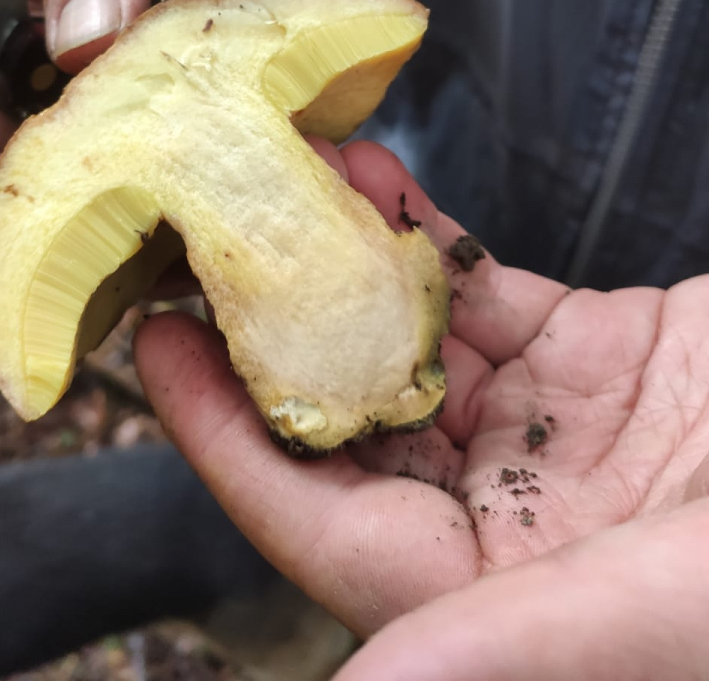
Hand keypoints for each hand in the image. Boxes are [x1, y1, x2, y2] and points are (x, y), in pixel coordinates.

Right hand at [0, 0, 353, 229]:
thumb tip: (83, 48)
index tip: (44, 249)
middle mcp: (53, 77)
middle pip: (58, 186)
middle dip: (115, 226)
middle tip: (182, 248)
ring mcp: (133, 90)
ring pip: (152, 178)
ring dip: (202, 195)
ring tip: (261, 195)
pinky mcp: (203, 87)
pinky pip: (225, 138)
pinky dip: (262, 137)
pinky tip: (307, 104)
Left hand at [134, 140, 708, 679]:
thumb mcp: (676, 598)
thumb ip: (521, 648)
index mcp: (509, 607)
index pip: (326, 529)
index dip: (228, 443)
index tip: (156, 351)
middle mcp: (512, 527)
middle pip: (351, 424)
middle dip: (268, 333)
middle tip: (193, 243)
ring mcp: (549, 435)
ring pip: (407, 343)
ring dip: (343, 265)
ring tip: (280, 183)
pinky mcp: (592, 356)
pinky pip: (481, 291)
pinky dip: (426, 236)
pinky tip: (373, 179)